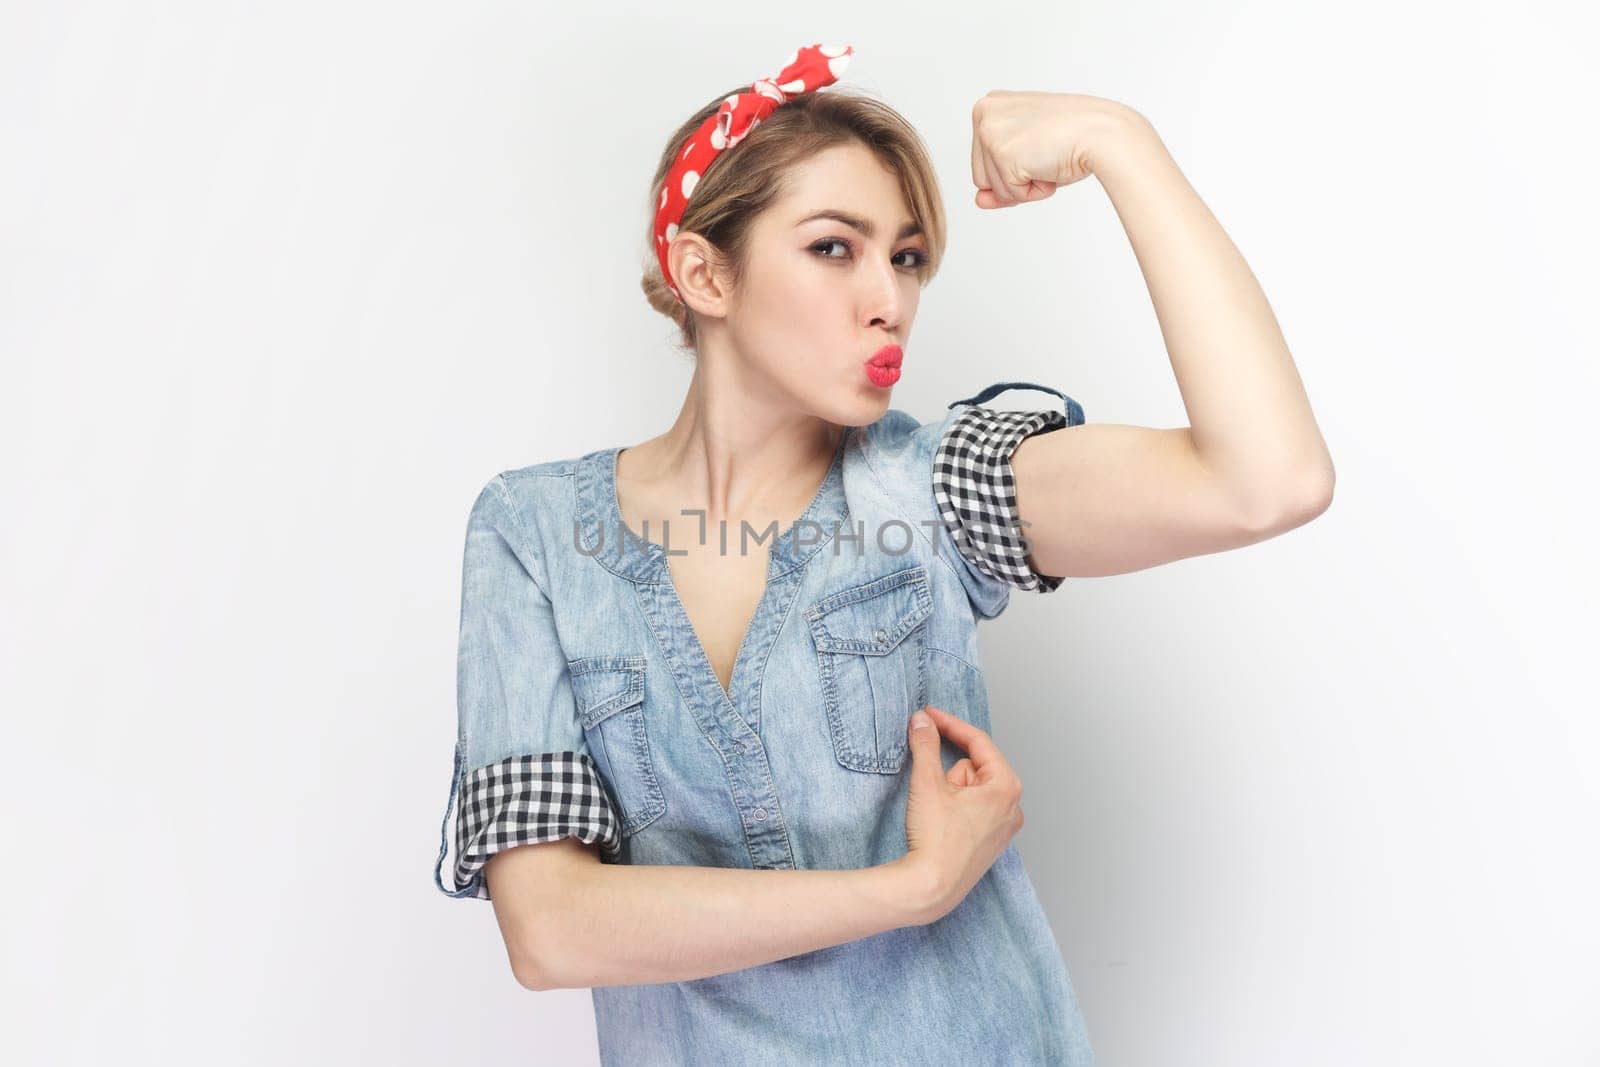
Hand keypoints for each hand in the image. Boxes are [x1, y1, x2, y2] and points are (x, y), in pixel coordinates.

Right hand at [898, 704, 1025, 922]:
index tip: (929, 715)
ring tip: (936, 815)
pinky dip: (956, 808)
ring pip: (972, 789)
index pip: (978, 742)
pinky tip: (942, 825)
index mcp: (1006, 787)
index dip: (950, 725)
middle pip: (974, 767)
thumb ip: (925, 745)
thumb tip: (921, 721)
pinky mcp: (991, 842)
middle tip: (932, 790)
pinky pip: (973, 810)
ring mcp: (1004, 827)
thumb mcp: (927, 784)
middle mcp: (1013, 807)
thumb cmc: (936, 840)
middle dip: (949, 771)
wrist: (931, 888)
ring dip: (951, 791)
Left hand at [970, 90, 1137, 208]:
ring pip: (993, 189)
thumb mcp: (1028, 156)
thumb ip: (999, 179)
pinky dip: (1033, 191)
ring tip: (1049, 156)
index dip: (1013, 167)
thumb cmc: (1073, 139)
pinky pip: (1010, 195)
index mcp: (990, 105)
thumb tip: (978, 201)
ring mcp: (990, 132)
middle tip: (1046, 151)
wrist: (1103, 133)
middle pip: (981, 177)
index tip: (1040, 144)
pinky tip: (1050, 165)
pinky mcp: (1002, 153)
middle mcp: (984, 112)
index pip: (983, 161)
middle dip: (1016, 178)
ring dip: (1025, 185)